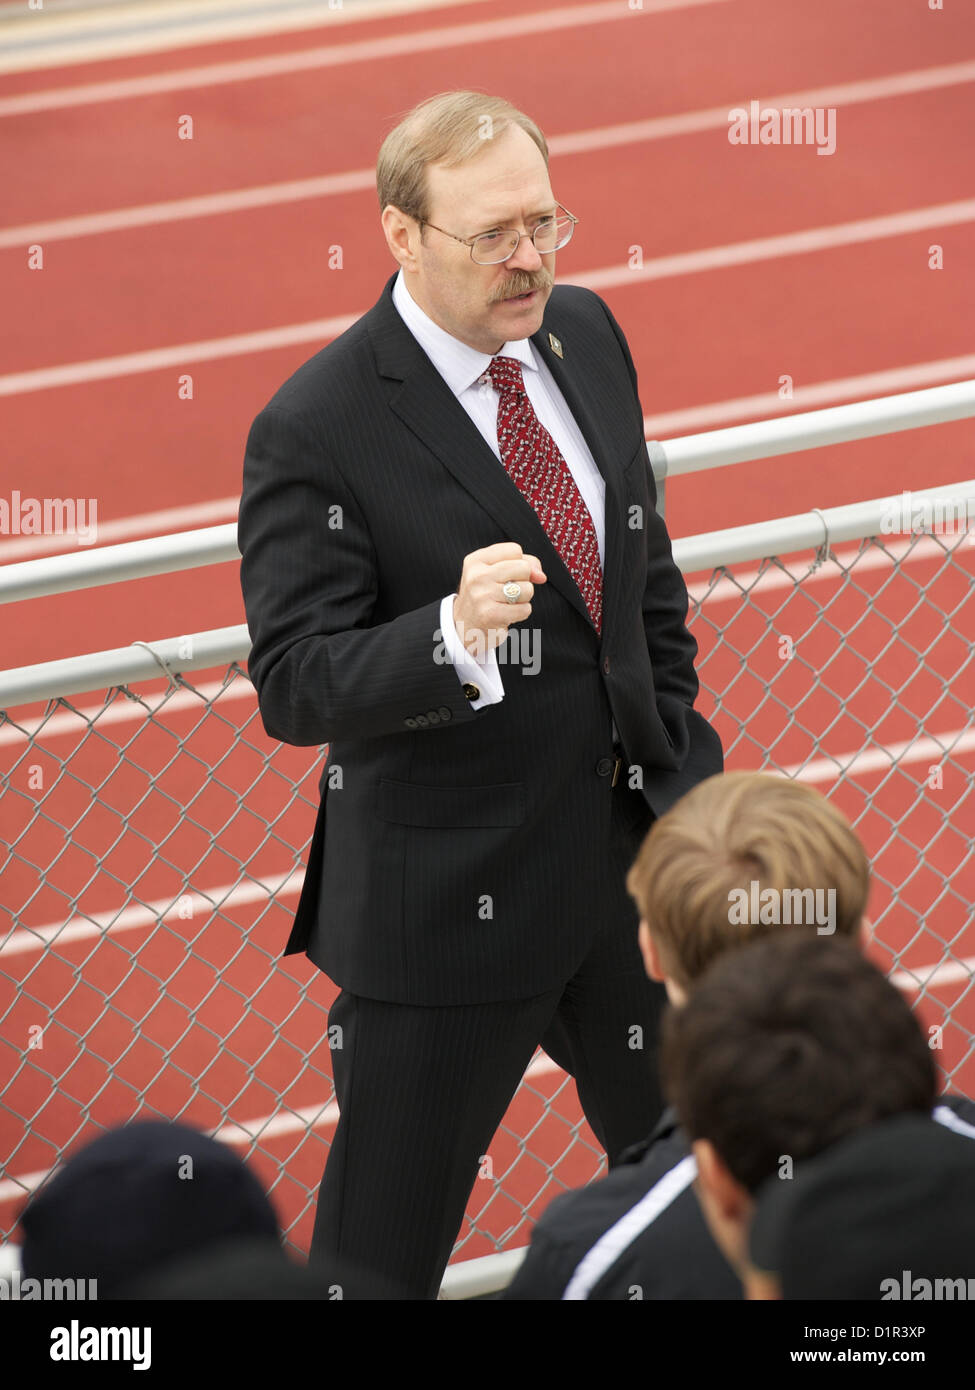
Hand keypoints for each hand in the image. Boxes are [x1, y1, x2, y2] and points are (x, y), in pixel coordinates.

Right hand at [453, 542, 546, 658]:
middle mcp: (477, 576)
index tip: (509, 574)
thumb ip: (522, 564)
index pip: (515, 550)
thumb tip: (541, 576)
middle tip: (508, 590)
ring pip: (527, 589)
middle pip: (524, 568)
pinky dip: (521, 613)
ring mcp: (482, 595)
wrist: (464, 626)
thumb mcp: (496, 571)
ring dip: (523, 598)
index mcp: (476, 560)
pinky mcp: (490, 615)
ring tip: (506, 603)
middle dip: (524, 580)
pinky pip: (525, 609)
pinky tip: (507, 614)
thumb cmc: (486, 595)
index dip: (520, 563)